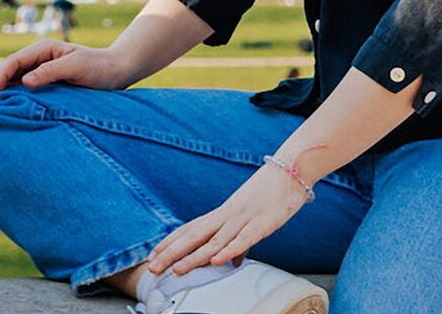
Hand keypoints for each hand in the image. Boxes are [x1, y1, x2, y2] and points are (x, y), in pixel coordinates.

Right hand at [0, 40, 131, 99]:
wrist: (116, 71)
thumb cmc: (98, 68)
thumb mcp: (77, 66)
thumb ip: (51, 71)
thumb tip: (25, 82)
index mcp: (42, 49)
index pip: (14, 62)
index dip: (0, 76)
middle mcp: (37, 58)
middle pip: (6, 69)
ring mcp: (38, 70)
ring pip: (9, 78)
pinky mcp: (43, 83)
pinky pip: (19, 88)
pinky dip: (5, 95)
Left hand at [145, 165, 307, 277]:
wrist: (289, 171)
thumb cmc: (268, 195)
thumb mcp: (248, 220)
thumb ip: (238, 242)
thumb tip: (234, 262)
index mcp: (221, 213)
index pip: (189, 229)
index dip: (170, 243)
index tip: (152, 256)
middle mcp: (226, 215)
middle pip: (194, 236)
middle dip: (172, 253)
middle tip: (152, 268)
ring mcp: (242, 219)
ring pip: (214, 241)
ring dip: (194, 257)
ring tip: (177, 270)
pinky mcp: (261, 224)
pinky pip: (243, 240)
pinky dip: (229, 251)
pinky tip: (216, 262)